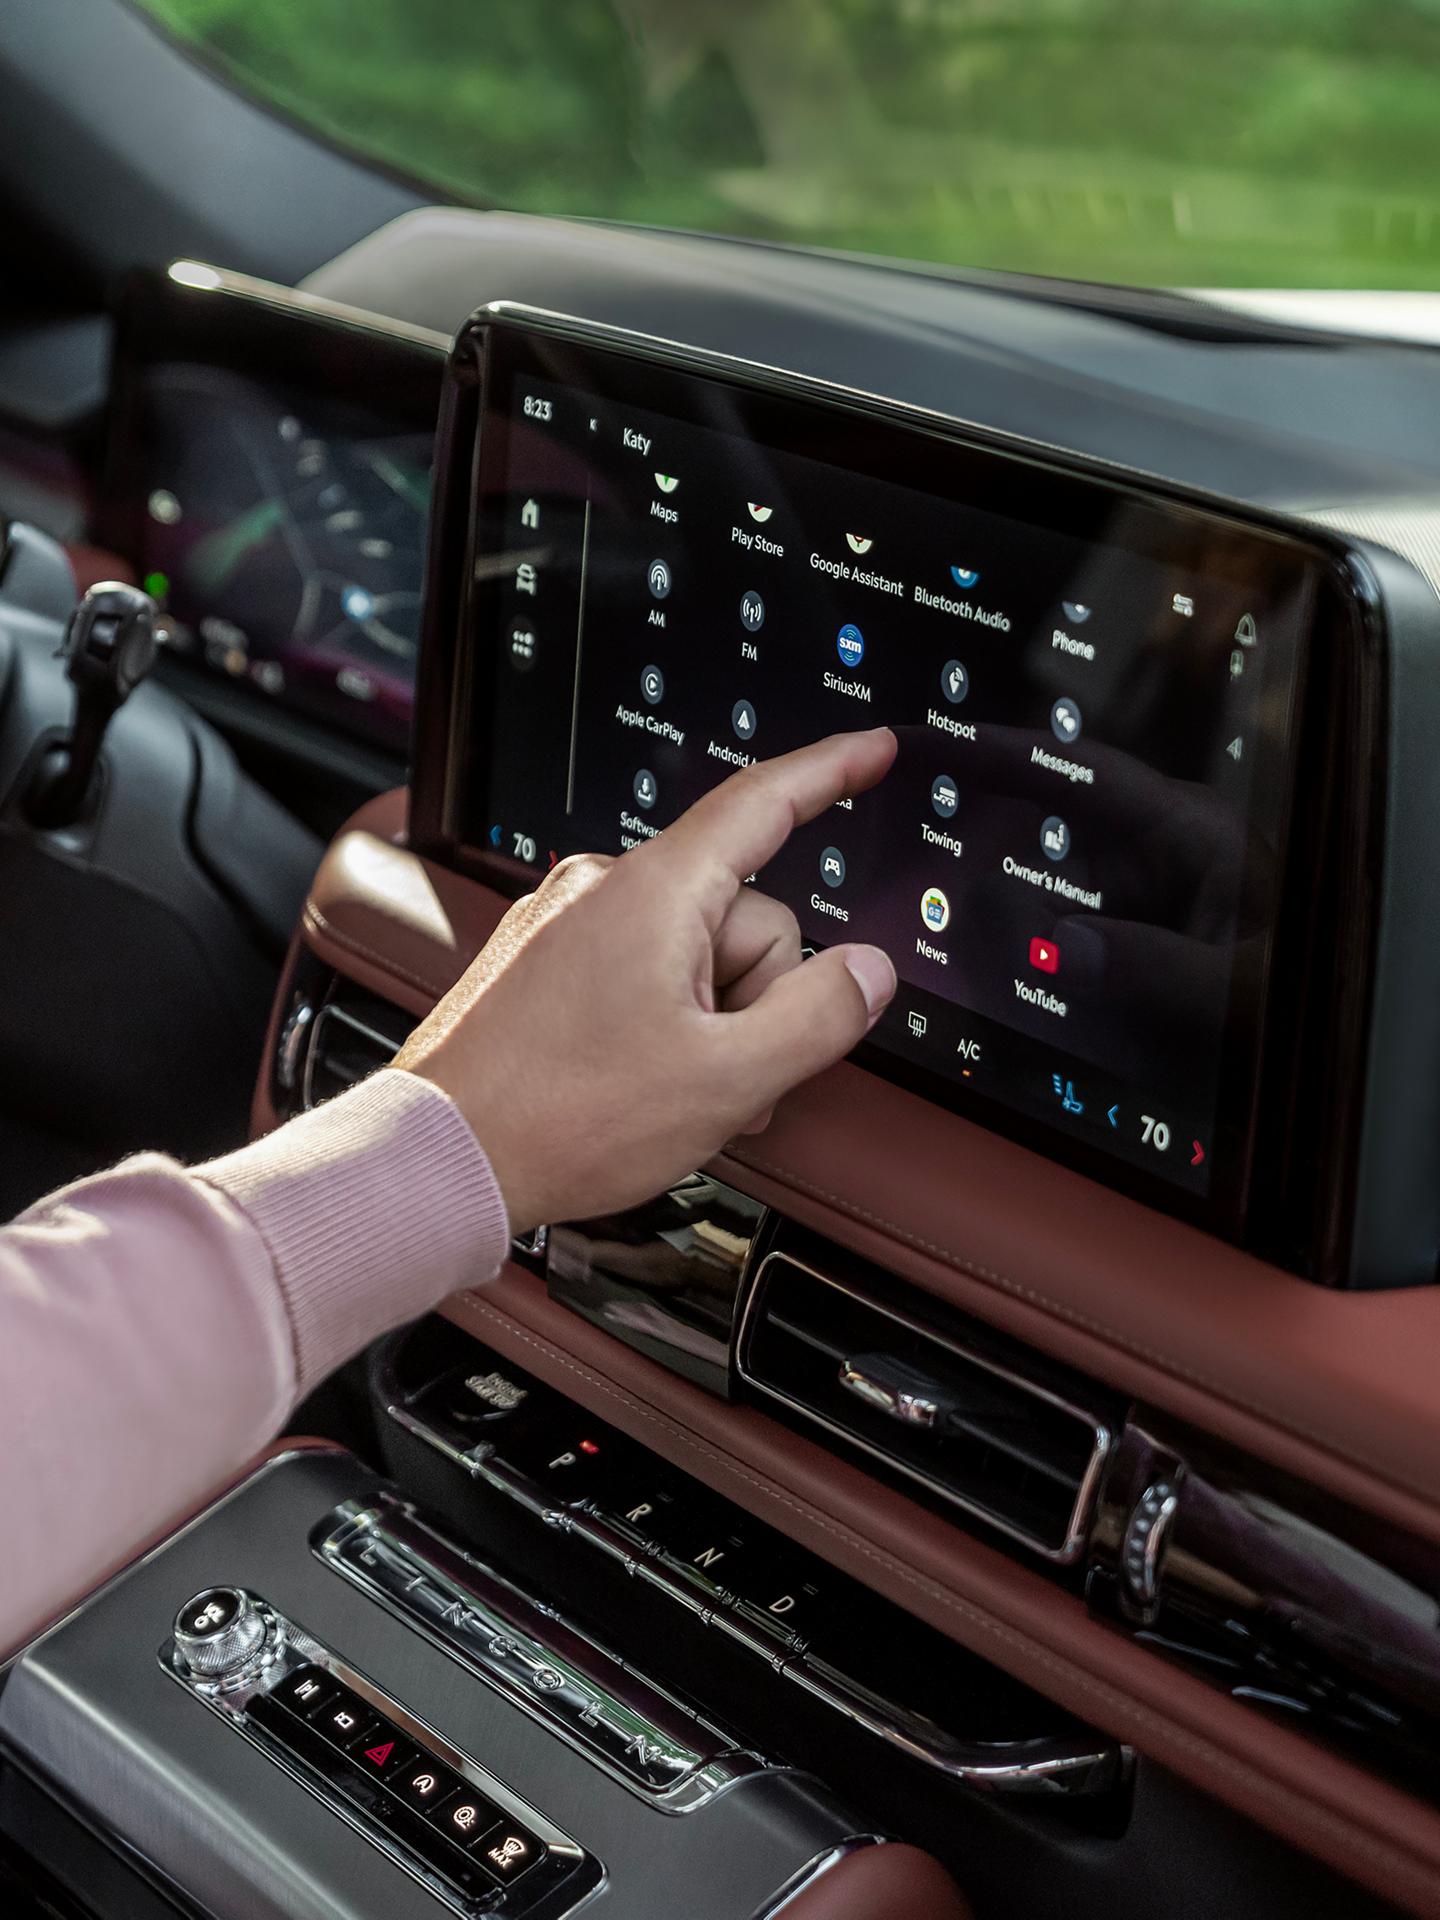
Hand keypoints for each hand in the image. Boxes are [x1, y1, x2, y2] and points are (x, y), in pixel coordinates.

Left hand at [396, 729, 897, 1232]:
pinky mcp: (546, 962)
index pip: (763, 804)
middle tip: (721, 1069)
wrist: (442, 1157)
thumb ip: (819, 1017)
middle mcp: (605, 888)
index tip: (872, 749)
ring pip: (696, 951)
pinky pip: (643, 970)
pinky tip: (645, 1080)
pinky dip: (666, 1021)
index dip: (831, 771)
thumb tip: (866, 972)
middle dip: (757, 995)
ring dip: (713, 1020)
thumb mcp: (725, 1080)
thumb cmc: (560, 1117)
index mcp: (655, 892)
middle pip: (744, 912)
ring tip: (674, 1087)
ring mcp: (570, 923)